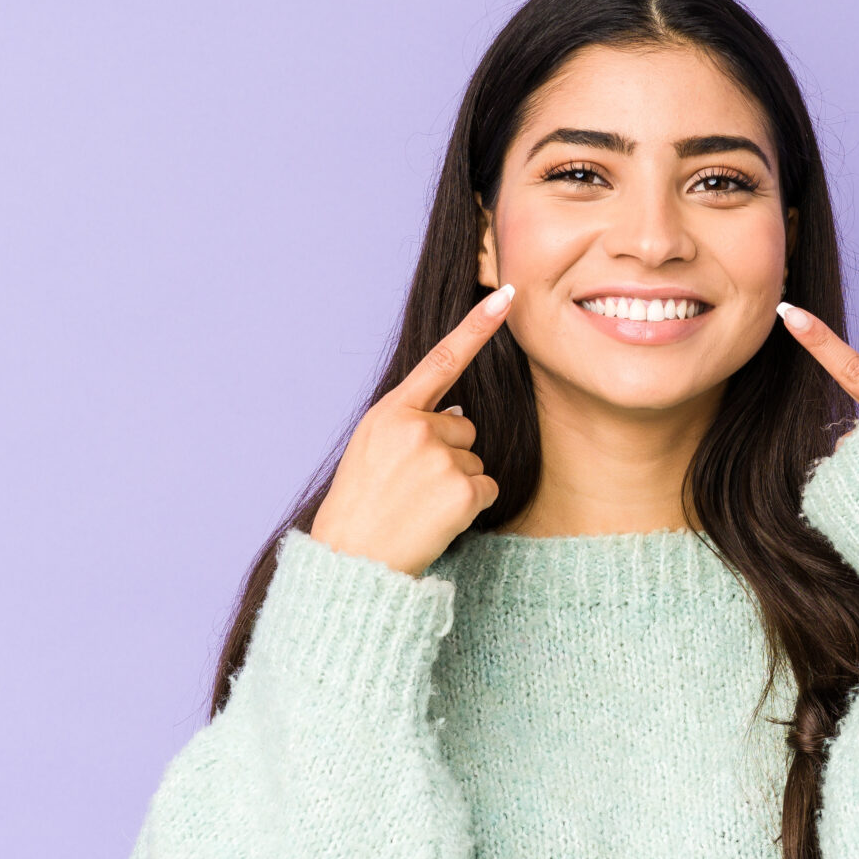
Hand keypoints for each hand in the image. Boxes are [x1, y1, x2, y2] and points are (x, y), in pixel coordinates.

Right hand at [310, 284, 512, 575]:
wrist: (352, 560)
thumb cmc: (361, 507)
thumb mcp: (371, 448)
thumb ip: (408, 423)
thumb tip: (457, 414)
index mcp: (390, 412)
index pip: (441, 360)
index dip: (477, 327)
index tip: (506, 298)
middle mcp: (416, 427)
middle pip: (464, 428)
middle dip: (448, 455)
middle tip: (411, 488)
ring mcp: (440, 458)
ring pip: (475, 461)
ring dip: (457, 484)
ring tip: (418, 505)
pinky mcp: (462, 490)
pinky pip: (487, 489)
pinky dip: (470, 507)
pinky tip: (437, 519)